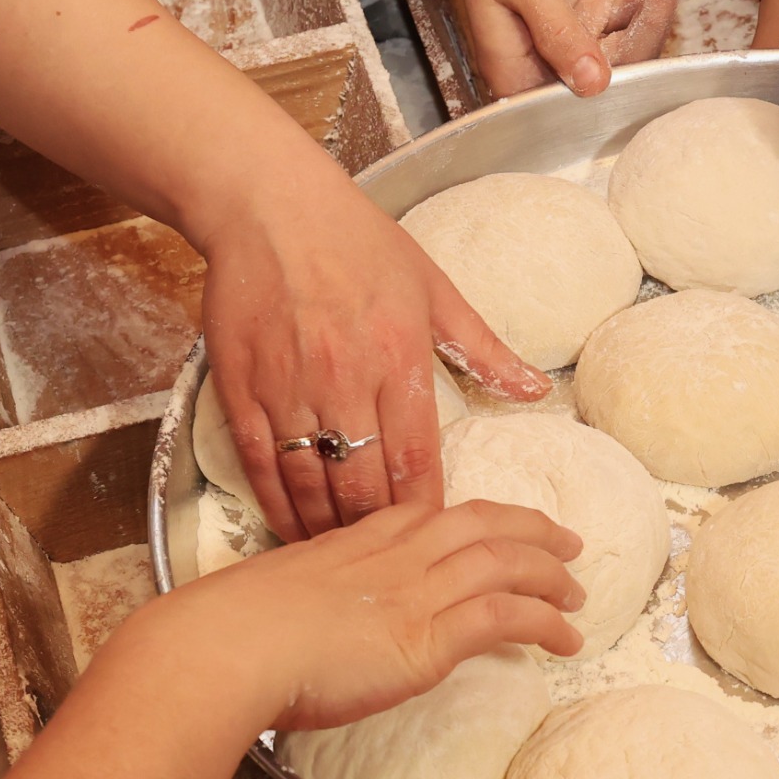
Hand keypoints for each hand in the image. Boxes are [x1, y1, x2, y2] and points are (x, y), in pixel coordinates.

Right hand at [137, 497, 583, 736]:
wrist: (223, 648)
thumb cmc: (228, 634)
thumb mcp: (271, 597)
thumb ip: (306, 603)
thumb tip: (306, 629)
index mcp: (356, 540)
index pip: (430, 514)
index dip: (475, 518)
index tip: (496, 525)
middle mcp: (394, 554)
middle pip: (482, 523)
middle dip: (532, 529)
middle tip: (566, 543)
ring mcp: (415, 591)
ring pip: (506, 562)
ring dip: (551, 575)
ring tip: (578, 594)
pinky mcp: (429, 636)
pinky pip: (507, 616)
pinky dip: (546, 622)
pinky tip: (566, 638)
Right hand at [199, 160, 546, 540]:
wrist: (267, 204)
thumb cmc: (358, 241)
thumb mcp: (434, 286)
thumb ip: (482, 347)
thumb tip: (536, 389)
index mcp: (399, 358)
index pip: (417, 458)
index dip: (427, 512)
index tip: (437, 543)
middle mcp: (344, 379)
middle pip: (364, 486)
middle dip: (379, 537)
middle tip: (391, 575)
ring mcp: (289, 386)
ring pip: (311, 482)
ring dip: (327, 530)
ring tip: (344, 562)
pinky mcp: (242, 387)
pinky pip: (261, 462)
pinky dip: (277, 503)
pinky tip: (292, 529)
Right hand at [401, 0, 679, 99]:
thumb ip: (560, 34)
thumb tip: (593, 86)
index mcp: (520, 66)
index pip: (581, 90)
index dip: (621, 71)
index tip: (644, 26)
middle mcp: (550, 53)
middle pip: (618, 62)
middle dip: (648, 19)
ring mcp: (577, 23)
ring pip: (633, 29)